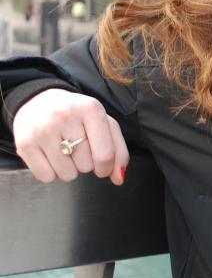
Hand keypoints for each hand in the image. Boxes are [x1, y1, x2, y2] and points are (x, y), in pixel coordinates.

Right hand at [12, 88, 128, 185]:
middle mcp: (66, 116)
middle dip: (86, 163)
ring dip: (69, 169)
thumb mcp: (102, 123)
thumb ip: (118, 149)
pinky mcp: (25, 143)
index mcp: (91, 109)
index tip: (103, 166)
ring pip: (67, 174)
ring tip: (64, 151)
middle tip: (78, 147)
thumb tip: (119, 178)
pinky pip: (46, 177)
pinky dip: (51, 173)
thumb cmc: (77, 115)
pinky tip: (51, 155)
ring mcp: (43, 130)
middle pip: (86, 165)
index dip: (106, 167)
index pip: (105, 153)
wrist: (39, 100)